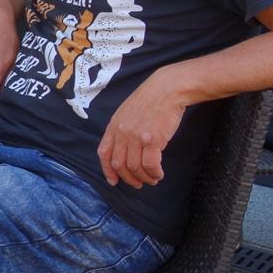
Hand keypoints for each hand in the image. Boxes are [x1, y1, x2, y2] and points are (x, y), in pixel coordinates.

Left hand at [96, 73, 187, 188]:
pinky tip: (159, 173)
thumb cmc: (150, 99)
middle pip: (119, 165)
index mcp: (113, 126)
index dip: (107, 170)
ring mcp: (136, 136)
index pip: (104, 153)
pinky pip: (150, 165)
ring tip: (153, 179)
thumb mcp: (127, 112)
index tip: (114, 181)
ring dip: (144, 177)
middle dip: (129, 178)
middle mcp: (122, 133)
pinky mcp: (153, 140)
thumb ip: (121, 129)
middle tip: (138, 184)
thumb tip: (122, 150)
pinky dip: (154, 173)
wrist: (168, 89)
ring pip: (135, 167)